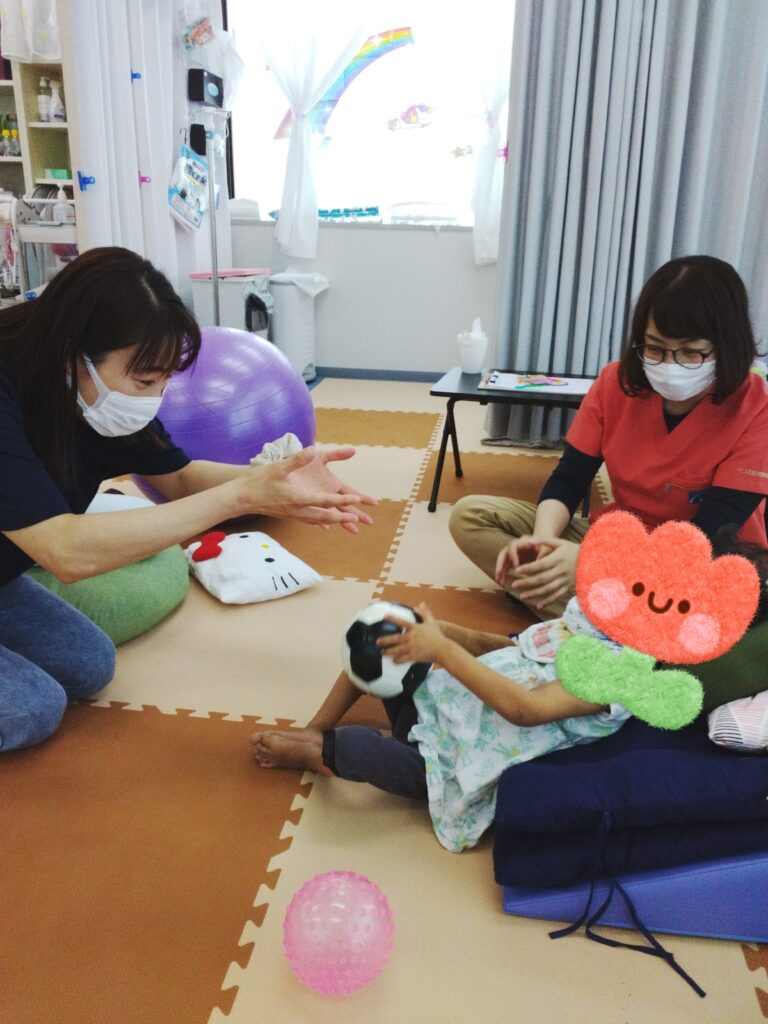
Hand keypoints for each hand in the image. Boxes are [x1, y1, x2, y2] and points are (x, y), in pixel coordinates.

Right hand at [241, 446, 376, 531]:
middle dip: (342, 518)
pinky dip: (320, 521)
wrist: (240, 498)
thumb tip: (311, 450)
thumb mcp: (277, 467)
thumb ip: (296, 459)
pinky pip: (308, 520)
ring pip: (318, 520)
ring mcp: (292, 514)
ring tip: (347, 523)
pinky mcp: (288, 514)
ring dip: (333, 521)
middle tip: (357, 519)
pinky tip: (324, 522)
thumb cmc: (257, 482)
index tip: (355, 500)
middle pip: (325, 516)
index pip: (325, 501)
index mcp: (298, 498)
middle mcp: (297, 509)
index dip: (342, 501)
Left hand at [377, 603, 446, 663]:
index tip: (384, 616)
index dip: (392, 618)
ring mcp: (411, 647)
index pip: (401, 622)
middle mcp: (411, 637)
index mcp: (414, 628)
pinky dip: (398, 660)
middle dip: (385, 640)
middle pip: (395, 639)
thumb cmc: (437, 635)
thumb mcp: (431, 622)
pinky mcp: (414, 656)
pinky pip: (403, 659)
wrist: (443, 649)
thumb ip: (425, 613)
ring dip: (389, 652)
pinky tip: (394, 661)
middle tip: (377, 642)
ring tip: (383, 653)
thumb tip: (421, 603)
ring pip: (397, 650)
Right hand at [494, 536, 542, 586]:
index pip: (513, 546)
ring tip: (499, 582)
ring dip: (500, 571)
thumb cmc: (547, 547)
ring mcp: (513, 554)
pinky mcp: (514, 561)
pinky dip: (503, 574)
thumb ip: (543, 554)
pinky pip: (506, 567)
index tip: (516, 566)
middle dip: (500, 563)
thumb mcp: (547, 549)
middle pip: (503, 553)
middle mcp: (515, 547)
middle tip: (499, 573)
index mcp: (523, 541)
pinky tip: (502, 583)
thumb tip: (538, 562)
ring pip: (503, 561)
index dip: (513, 555)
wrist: (546, 547)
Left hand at [502, 537, 579, 609]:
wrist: (591, 559)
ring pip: (548, 589)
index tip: (517, 570)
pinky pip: (557, 596)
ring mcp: (565, 580)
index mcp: (558, 559)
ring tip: (521, 596)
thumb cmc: (571, 549)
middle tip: (514, 584)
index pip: (541, 565)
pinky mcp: (568, 587)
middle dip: (527, 582)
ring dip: (534, 593)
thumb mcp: (559, 542)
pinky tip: (538, 606)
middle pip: (542, 578)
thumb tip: (529, 541)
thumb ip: (544, 540)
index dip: (528, 568)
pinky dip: (548, 601)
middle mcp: (561, 571)